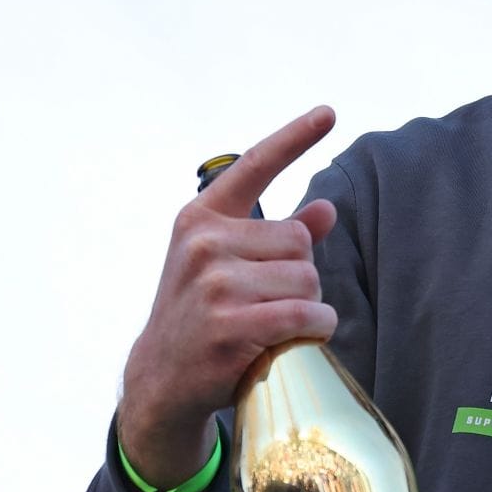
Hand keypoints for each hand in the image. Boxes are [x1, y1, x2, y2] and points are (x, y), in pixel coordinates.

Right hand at [120, 106, 339, 489]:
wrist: (162, 379)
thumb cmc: (204, 315)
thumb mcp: (229, 266)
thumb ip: (278, 236)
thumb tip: (325, 209)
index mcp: (201, 219)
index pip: (255, 167)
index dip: (295, 138)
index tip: (328, 112)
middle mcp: (204, 243)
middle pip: (300, 243)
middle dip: (300, 275)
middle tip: (264, 303)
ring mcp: (213, 284)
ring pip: (308, 279)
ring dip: (309, 307)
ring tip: (272, 324)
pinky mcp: (229, 325)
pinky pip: (306, 315)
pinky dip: (316, 329)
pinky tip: (295, 340)